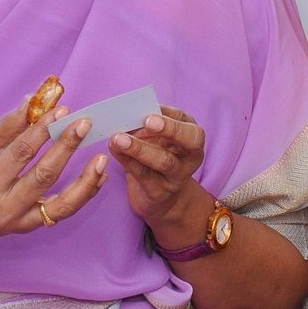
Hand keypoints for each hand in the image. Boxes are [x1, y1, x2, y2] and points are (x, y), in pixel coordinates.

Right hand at [0, 96, 107, 250]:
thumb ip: (6, 128)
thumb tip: (33, 101)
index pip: (20, 152)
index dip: (42, 130)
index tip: (61, 110)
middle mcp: (4, 207)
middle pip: (43, 175)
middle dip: (66, 147)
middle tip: (84, 124)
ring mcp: (20, 222)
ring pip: (61, 203)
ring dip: (85, 180)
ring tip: (102, 158)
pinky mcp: (31, 228)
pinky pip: (63, 212)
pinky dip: (84, 194)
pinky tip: (99, 176)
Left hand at [110, 106, 207, 232]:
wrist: (160, 197)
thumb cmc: (159, 157)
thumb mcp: (161, 139)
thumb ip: (151, 125)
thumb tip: (129, 111)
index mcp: (193, 138)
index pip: (189, 124)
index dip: (172, 118)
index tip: (152, 111)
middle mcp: (191, 157)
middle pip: (190, 141)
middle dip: (170, 129)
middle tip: (148, 121)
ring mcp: (177, 176)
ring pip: (164, 161)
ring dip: (140, 148)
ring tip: (119, 138)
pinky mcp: (159, 192)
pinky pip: (143, 174)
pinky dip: (127, 160)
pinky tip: (114, 149)